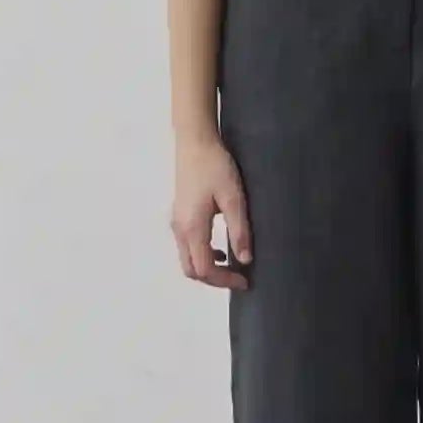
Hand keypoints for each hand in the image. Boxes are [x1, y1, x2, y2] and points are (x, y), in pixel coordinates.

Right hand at [171, 129, 252, 288]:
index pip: (205, 269)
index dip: (225, 280)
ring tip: (232, 265)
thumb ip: (239, 230)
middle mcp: (180, 230)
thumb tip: (246, 259)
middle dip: (215, 279)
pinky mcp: (179, 215)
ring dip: (208, 268)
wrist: (195, 142)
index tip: (245, 280)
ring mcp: (177, 222)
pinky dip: (202, 255)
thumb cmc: (216, 167)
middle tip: (238, 277)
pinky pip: (187, 246)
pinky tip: (220, 247)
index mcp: (192, 228)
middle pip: (192, 270)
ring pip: (188, 259)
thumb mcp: (234, 198)